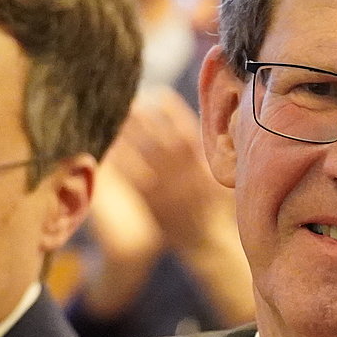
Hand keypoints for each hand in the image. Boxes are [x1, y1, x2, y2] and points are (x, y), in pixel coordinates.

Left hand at [115, 90, 232, 249]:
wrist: (207, 242)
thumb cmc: (218, 210)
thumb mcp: (227, 179)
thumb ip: (223, 154)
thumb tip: (223, 125)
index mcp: (202, 162)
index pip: (182, 126)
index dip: (168, 108)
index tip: (158, 94)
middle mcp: (181, 170)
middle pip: (155, 133)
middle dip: (141, 115)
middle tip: (126, 98)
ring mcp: (164, 184)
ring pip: (139, 150)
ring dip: (125, 131)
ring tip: (114, 116)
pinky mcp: (149, 198)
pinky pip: (129, 171)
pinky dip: (119, 156)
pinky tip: (110, 144)